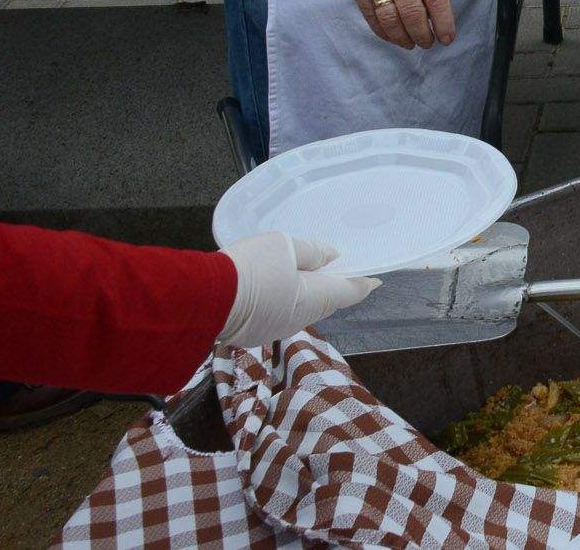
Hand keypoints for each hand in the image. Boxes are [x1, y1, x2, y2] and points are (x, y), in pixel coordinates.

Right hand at [217, 232, 378, 347]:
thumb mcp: (284, 247)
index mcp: (315, 299)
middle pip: (326, 301)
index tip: (376, 278)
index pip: (349, 291)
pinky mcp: (255, 332)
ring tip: (308, 273)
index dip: (364, 282)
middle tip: (340, 269)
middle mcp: (300, 319)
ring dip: (308, 293)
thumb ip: (311, 252)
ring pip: (302, 309)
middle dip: (335, 287)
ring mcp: (276, 329)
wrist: (203, 300)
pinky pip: (280, 313)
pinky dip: (285, 299)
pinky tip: (278, 286)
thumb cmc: (250, 270)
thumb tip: (331, 257)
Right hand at [319, 0, 454, 47]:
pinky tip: (391, 36)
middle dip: (424, 34)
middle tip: (428, 43)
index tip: (447, 37)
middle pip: (414, 14)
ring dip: (404, 37)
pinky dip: (383, 31)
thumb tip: (433, 3)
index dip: (443, 22)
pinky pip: (371, 16)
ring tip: (411, 44)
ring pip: (392, 20)